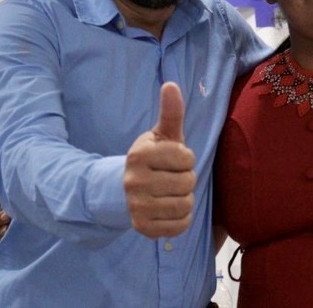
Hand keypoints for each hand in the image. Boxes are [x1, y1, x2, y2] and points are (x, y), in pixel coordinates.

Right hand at [124, 82, 196, 238]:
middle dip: (186, 178)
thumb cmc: (153, 158)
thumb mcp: (162, 135)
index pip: (187, 158)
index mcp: (139, 154)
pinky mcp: (142, 228)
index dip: (186, 158)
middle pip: (187, 182)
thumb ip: (171, 112)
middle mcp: (134, 181)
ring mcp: (136, 206)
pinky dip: (181, 218)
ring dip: (185, 198)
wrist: (125, 189)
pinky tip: (169, 208)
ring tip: (170, 192)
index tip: (173, 159)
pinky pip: (181, 226)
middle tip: (171, 177)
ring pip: (185, 204)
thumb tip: (172, 85)